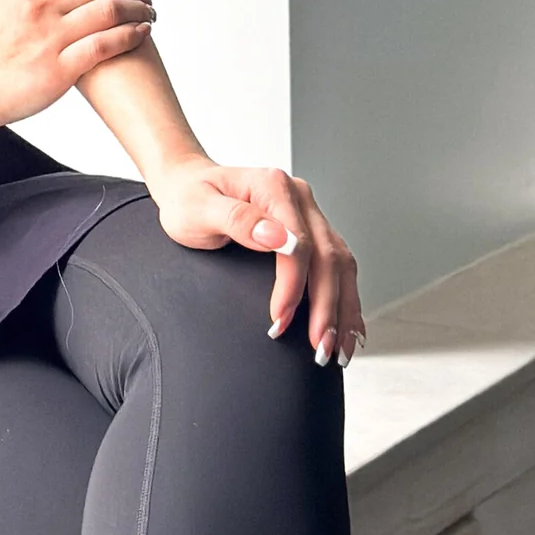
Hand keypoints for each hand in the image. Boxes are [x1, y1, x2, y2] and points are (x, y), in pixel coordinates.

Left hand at [148, 154, 367, 365]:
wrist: (187, 186)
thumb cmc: (189, 199)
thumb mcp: (199, 208)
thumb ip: (237, 219)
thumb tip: (277, 237)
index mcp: (273, 186)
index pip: (298, 242)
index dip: (293, 286)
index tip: (280, 319)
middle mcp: (298, 197)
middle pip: (328, 256)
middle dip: (326, 307)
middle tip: (319, 348)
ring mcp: (308, 214)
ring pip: (341, 264)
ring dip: (343, 309)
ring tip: (337, 348)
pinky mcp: (310, 231)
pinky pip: (337, 266)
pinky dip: (344, 298)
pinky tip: (347, 327)